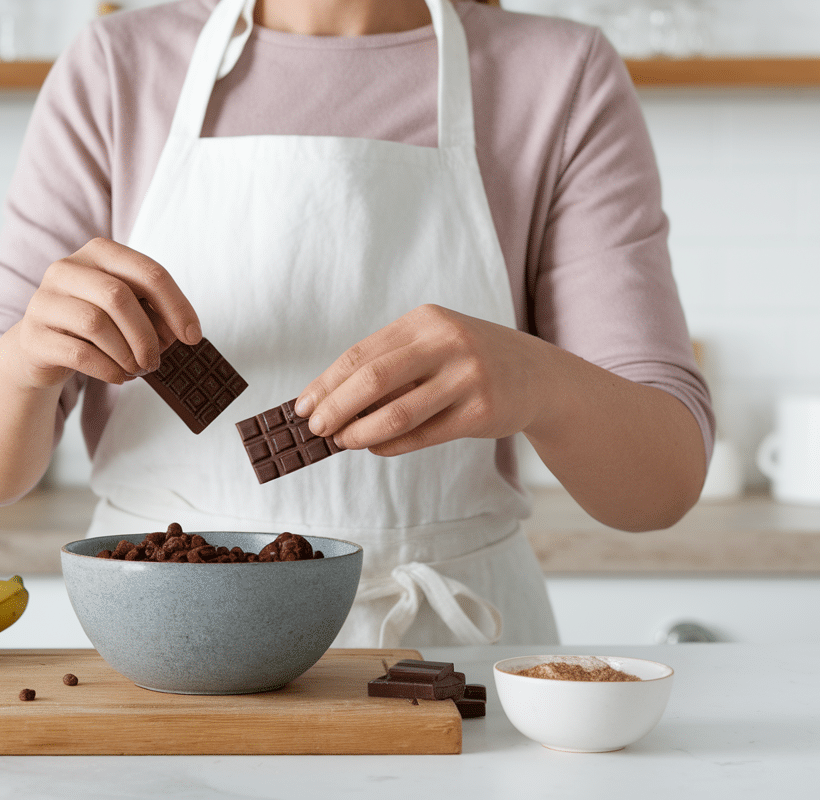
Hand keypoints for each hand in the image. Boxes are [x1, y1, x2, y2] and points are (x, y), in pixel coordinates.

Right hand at [0, 238, 202, 389]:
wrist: (40, 349)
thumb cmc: (93, 327)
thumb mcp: (125, 311)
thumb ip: (152, 312)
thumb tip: (180, 332)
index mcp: (98, 253)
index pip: (147, 271)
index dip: (176, 305)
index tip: (192, 336)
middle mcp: (66, 269)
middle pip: (118, 296)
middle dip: (146, 334)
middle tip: (156, 360)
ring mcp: (45, 301)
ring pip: (96, 324)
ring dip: (126, 354)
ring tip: (137, 369)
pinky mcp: (34, 336)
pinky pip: (78, 353)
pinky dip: (107, 369)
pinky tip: (118, 376)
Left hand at [293, 304, 554, 455]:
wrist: (538, 375)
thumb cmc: (467, 361)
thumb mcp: (432, 345)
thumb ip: (387, 365)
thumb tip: (328, 400)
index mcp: (425, 321)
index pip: (360, 355)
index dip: (325, 384)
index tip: (302, 407)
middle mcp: (447, 342)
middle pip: (372, 380)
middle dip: (335, 408)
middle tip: (315, 429)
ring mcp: (467, 376)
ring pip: (397, 413)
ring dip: (360, 433)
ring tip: (342, 442)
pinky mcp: (482, 411)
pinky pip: (423, 434)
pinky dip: (391, 445)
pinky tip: (376, 448)